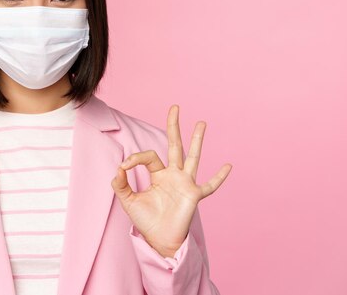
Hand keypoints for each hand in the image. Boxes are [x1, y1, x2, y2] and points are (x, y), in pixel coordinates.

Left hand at [111, 105, 231, 257]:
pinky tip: (228, 166)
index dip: (135, 158)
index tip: (123, 166)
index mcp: (158, 174)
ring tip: (201, 123)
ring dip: (197, 140)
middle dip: (173, 126)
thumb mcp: (128, 201)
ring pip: (192, 157)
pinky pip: (209, 186)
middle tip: (174, 107)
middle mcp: (173, 175)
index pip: (149, 156)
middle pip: (174, 145)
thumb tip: (117, 167)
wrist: (159, 240)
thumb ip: (120, 184)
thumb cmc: (146, 220)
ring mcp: (185, 183)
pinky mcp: (194, 196)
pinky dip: (219, 177)